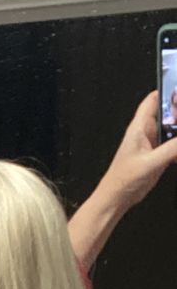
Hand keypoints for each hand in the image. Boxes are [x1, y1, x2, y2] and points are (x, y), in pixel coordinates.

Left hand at [101, 90, 176, 211]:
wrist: (117, 198)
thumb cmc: (124, 179)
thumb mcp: (150, 163)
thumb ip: (171, 149)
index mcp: (140, 127)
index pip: (154, 99)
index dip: (167, 90)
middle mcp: (146, 133)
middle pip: (167, 113)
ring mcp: (153, 144)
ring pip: (172, 130)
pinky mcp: (158, 156)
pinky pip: (173, 145)